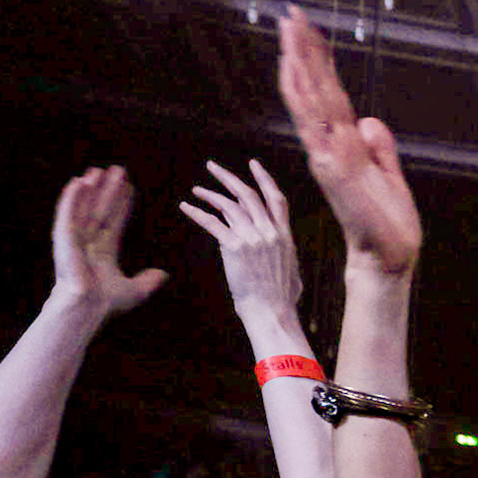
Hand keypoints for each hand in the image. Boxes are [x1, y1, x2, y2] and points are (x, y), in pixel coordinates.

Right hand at [51, 166, 168, 315]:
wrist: (87, 307)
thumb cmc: (105, 302)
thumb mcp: (134, 290)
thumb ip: (148, 281)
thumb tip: (163, 274)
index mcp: (104, 251)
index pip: (115, 220)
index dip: (122, 204)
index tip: (130, 188)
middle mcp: (89, 242)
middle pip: (101, 209)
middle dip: (109, 190)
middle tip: (118, 170)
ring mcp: (75, 238)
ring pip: (85, 207)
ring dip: (91, 189)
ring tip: (99, 171)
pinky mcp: (64, 237)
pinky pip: (67, 213)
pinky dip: (71, 197)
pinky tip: (79, 182)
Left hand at [179, 160, 301, 322]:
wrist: (271, 313)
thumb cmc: (281, 300)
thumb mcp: (291, 271)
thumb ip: (284, 254)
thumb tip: (280, 251)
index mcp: (284, 236)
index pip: (276, 199)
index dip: (264, 179)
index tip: (253, 164)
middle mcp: (269, 232)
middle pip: (248, 194)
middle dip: (228, 178)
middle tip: (212, 167)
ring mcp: (252, 238)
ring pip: (229, 205)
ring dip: (210, 195)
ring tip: (196, 191)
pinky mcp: (234, 247)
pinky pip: (212, 223)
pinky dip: (197, 212)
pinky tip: (186, 207)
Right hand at [277, 7, 421, 275]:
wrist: (390, 256)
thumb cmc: (389, 222)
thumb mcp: (390, 175)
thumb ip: (380, 147)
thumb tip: (371, 122)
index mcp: (342, 146)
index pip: (328, 96)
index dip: (319, 64)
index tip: (310, 32)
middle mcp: (328, 147)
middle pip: (313, 90)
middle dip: (302, 51)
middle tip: (291, 14)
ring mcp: (327, 154)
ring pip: (309, 99)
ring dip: (299, 62)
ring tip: (290, 28)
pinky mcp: (332, 165)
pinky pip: (313, 123)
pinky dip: (302, 94)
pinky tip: (294, 69)